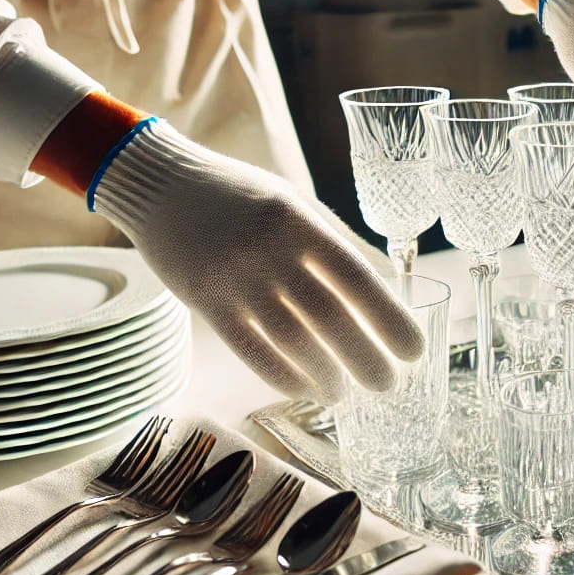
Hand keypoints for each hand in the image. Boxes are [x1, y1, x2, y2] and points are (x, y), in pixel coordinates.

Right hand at [91, 120, 423, 401]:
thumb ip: (334, 240)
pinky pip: (251, 351)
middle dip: (366, 359)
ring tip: (344, 393)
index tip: (413, 350)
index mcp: (299, 221)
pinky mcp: (204, 302)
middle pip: (330, 318)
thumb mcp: (293, 201)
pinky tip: (304, 387)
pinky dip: (283, 376)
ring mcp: (234, 279)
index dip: (390, 319)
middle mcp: (268, 251)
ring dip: (326, 375)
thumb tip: (387, 285)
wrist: (160, 181)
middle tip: (388, 384)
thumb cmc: (238, 193)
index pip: (357, 278)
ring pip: (292, 342)